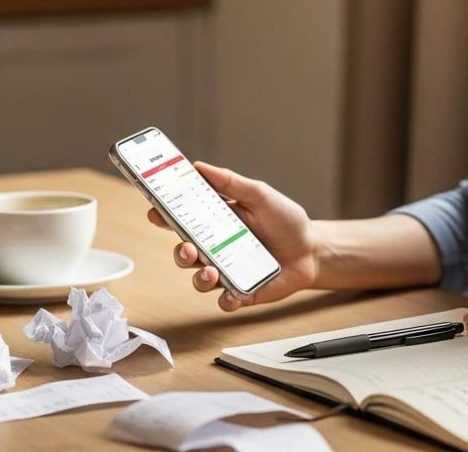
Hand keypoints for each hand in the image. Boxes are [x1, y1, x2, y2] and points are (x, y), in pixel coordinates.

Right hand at [148, 161, 319, 311]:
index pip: (182, 219)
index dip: (164, 215)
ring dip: (200, 278)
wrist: (312, 250)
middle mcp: (216, 248)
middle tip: (188, 248)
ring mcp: (227, 271)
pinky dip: (225, 299)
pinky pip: (225, 300)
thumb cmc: (286, 221)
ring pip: (199, 279)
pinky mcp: (241, 292)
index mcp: (216, 222)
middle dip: (180, 252)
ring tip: (211, 272)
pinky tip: (232, 293)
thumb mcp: (260, 195)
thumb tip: (199, 166)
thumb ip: (231, 182)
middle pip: (184, 252)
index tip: (154, 210)